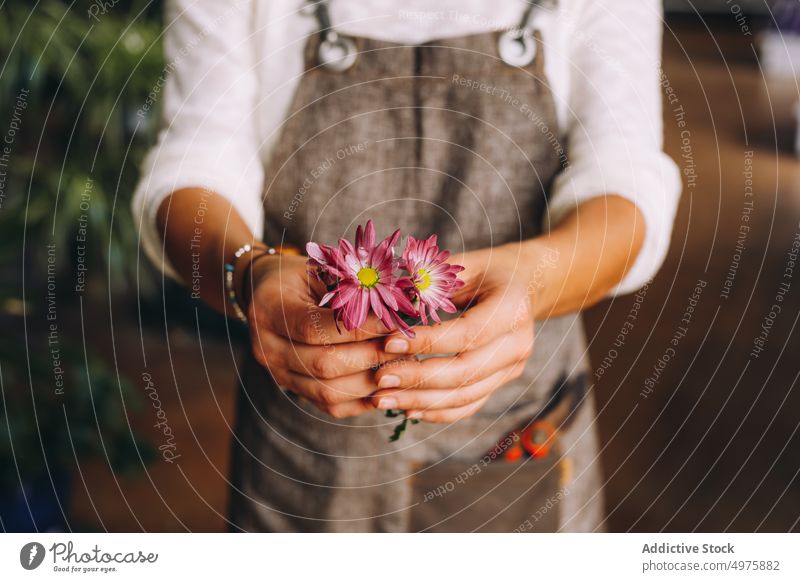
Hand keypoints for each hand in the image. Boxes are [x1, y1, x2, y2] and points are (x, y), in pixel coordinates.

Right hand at [247, 254, 399, 417]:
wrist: (266, 291)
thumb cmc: (299, 275)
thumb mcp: (319, 269)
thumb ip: (349, 290)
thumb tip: (397, 309)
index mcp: (268, 310)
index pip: (316, 328)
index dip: (361, 329)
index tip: (396, 323)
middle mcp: (266, 348)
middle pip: (323, 365)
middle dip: (371, 357)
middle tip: (406, 347)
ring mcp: (277, 373)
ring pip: (327, 392)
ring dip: (371, 382)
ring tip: (402, 366)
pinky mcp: (292, 389)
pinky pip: (329, 405)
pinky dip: (361, 400)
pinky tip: (387, 387)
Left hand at [370, 242, 556, 422]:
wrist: (521, 285)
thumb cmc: (483, 270)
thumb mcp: (460, 266)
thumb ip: (429, 283)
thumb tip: (387, 304)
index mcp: (512, 309)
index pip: (468, 334)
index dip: (427, 342)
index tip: (387, 343)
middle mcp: (518, 344)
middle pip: (467, 372)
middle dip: (419, 379)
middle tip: (379, 379)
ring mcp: (512, 368)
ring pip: (466, 395)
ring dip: (421, 401)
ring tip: (383, 399)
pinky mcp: (501, 382)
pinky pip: (469, 405)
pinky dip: (437, 411)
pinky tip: (406, 409)